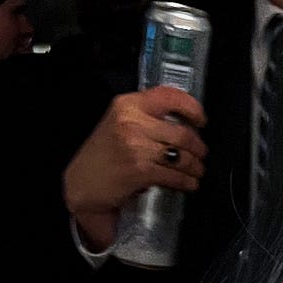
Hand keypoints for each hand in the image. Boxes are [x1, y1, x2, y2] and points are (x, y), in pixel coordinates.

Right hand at [63, 87, 207, 250]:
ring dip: (195, 166)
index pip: (169, 96)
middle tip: (201, 153)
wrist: (81, 185)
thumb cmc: (101, 157)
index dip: (193, 108)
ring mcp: (136, 147)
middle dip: (198, 147)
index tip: (201, 119)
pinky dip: (187, 181)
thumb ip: (147, 117)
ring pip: (182, 155)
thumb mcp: (119, 123)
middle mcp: (132, 122)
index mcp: (127, 105)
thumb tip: (183, 122)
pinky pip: (175, 175)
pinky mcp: (140, 170)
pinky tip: (188, 183)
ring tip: (196, 170)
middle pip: (183, 132)